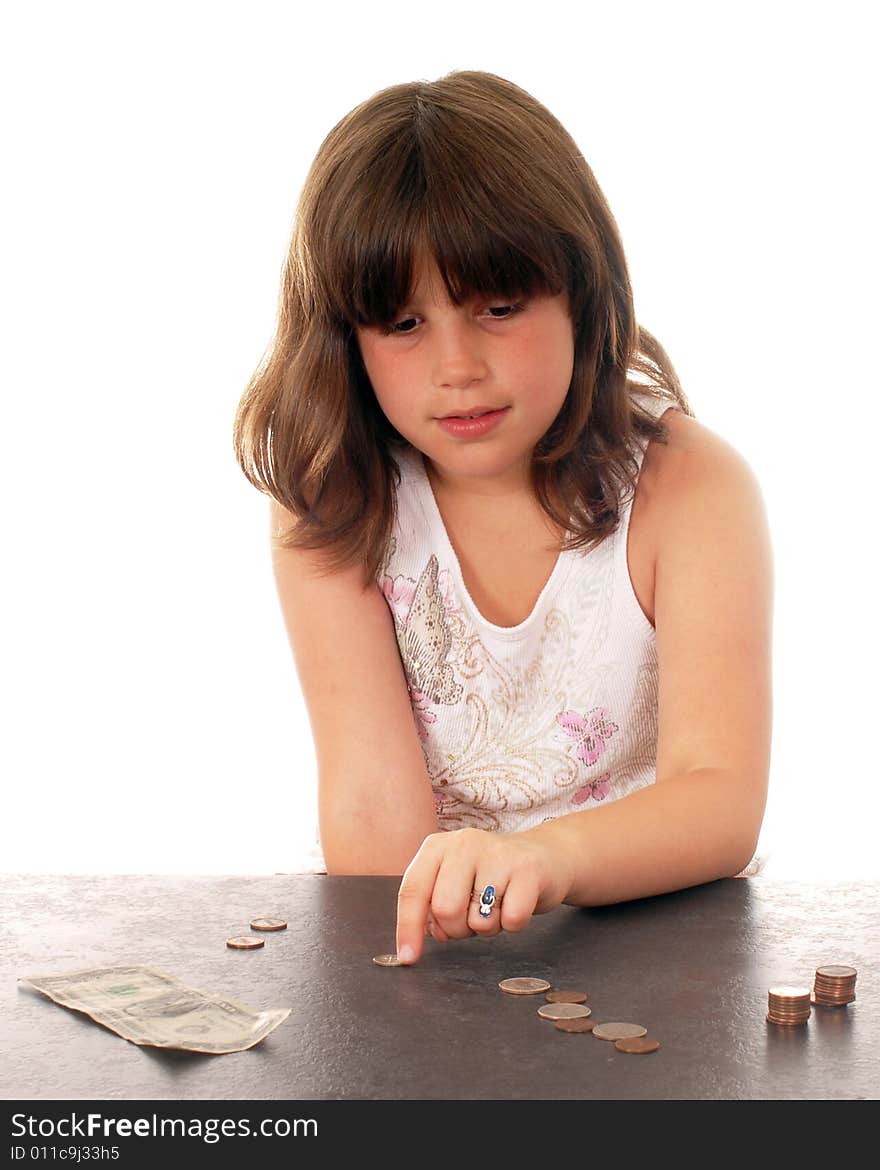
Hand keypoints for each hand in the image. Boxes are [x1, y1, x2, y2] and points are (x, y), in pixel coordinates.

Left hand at [395, 826, 572, 963]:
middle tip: (471, 919)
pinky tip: (517, 903)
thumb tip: (427, 936)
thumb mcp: (454, 881)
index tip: (408, 957)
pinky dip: (513, 924)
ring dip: (487, 927)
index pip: (412, 890)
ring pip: (479, 920)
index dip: (407, 928)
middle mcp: (465, 843)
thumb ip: (433, 906)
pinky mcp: (528, 870)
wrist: (544, 856)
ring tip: (496, 906)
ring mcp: (498, 854)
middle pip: (445, 909)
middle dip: (456, 929)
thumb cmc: (491, 875)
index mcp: (438, 846)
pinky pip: (512, 920)